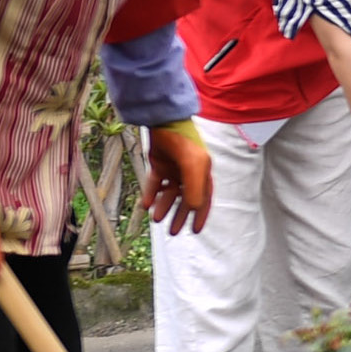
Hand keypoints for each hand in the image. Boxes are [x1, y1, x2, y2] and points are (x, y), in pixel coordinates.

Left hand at [142, 120, 214, 234]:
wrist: (162, 119)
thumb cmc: (183, 141)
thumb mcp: (193, 166)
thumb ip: (195, 189)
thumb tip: (194, 209)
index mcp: (203, 173)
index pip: (204, 199)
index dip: (200, 215)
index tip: (195, 231)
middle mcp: (189, 172)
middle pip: (186, 199)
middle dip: (180, 216)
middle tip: (173, 232)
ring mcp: (174, 168)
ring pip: (169, 193)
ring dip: (164, 207)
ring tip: (156, 219)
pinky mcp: (159, 163)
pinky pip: (155, 183)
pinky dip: (151, 194)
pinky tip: (146, 205)